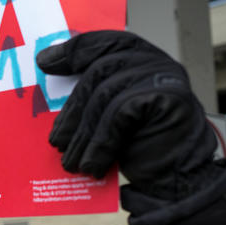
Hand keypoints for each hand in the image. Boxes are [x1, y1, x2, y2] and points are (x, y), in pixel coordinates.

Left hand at [36, 30, 225, 224]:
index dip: (74, 50)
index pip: (105, 42)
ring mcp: (165, 76)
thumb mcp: (112, 119)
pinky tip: (91, 166)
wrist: (181, 182)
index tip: (44, 63)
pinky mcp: (167, 96)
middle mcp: (156, 62)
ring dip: (82, 133)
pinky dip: (100, 143)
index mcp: (142, 60)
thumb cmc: (144, 150)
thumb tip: (53, 93)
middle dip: (73, 108)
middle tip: (55, 141)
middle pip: (100, 70)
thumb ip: (95, 98)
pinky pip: (118, 114)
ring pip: (106, 95)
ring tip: (70, 162)